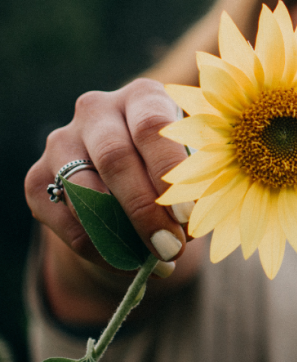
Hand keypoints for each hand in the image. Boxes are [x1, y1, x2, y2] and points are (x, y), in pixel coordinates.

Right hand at [25, 78, 190, 273]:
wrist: (130, 176)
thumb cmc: (176, 165)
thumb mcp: (193, 163)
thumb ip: (194, 183)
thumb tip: (189, 224)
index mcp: (143, 96)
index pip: (152, 126)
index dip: (169, 171)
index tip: (187, 215)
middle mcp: (97, 110)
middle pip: (115, 158)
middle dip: (145, 210)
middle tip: (172, 247)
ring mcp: (61, 141)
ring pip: (84, 189)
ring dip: (121, 233)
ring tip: (156, 260)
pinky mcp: (37, 177)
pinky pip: (65, 219)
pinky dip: (99, 249)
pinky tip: (129, 264)